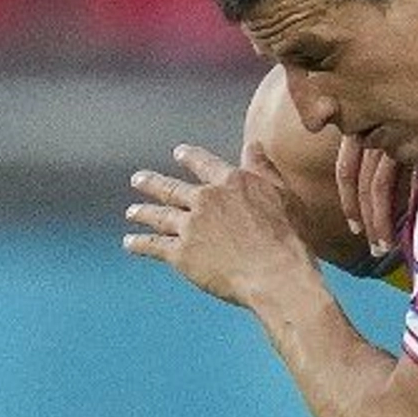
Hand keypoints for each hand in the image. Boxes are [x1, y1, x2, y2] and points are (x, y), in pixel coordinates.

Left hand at [125, 144, 317, 307]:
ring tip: (131, 212)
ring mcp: (190, 226)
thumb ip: (263, 168)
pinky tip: (129, 242)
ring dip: (142, 212)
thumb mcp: (282, 193)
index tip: (178, 153)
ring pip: (159, 215)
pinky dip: (139, 243)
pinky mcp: (181, 254)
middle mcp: (205, 199)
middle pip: (172, 188)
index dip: (190, 157)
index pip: (204, 164)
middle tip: (137, 179)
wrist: (274, 273)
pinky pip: (154, 245)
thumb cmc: (287, 236)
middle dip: (152, 183)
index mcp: (230, 182)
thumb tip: (253, 143)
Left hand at [336, 132, 417, 252]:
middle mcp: (375, 131)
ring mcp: (396, 139)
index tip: (354, 226)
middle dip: (364, 218)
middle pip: (360, 183)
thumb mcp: (394, 118)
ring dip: (380, 221)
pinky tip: (410, 226)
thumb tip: (374, 186)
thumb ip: (382, 142)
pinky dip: (406, 208)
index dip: (349, 201)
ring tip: (384, 245)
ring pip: (377, 188)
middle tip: (371, 245)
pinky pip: (407, 183)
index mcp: (363, 125)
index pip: (346, 170)